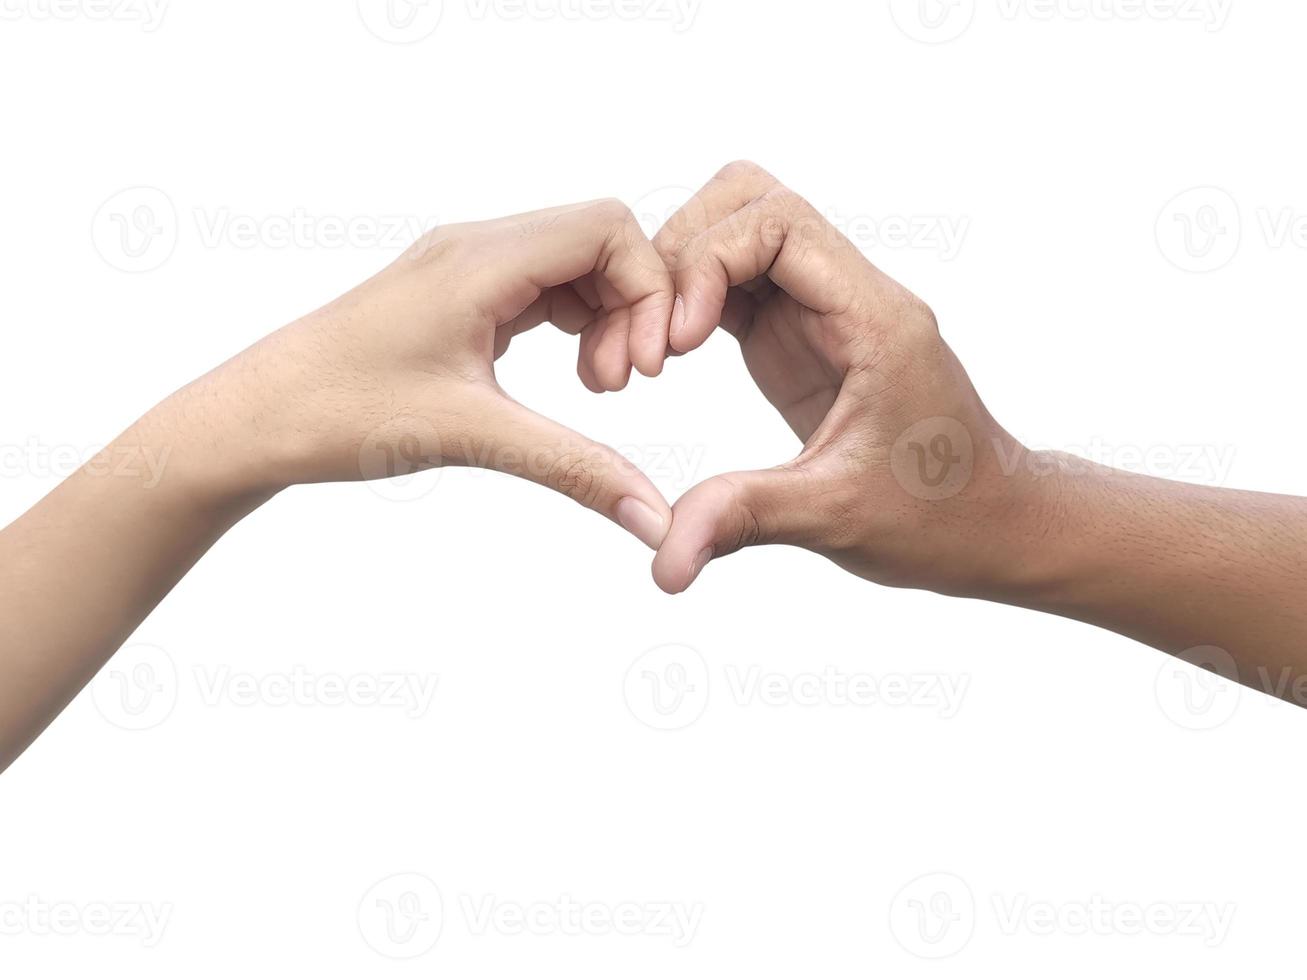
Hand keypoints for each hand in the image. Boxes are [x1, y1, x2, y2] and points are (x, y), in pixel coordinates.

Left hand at [198, 198, 676, 546]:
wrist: (254, 418)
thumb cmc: (340, 414)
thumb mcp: (474, 439)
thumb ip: (576, 470)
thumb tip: (656, 519)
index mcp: (481, 259)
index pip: (609, 228)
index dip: (648, 292)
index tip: (643, 370)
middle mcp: (476, 246)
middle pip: (600, 241)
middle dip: (630, 310)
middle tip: (617, 386)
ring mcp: (465, 267)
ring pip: (574, 265)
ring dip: (604, 320)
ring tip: (594, 388)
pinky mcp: (458, 295)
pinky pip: (541, 288)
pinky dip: (572, 325)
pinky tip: (565, 379)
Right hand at [649, 162, 1033, 593]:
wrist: (989, 523)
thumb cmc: (939, 515)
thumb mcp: (837, 517)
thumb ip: (747, 517)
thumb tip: (664, 561)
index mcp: (873, 317)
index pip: (778, 222)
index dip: (708, 261)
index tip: (676, 340)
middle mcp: (849, 296)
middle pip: (753, 200)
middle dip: (685, 249)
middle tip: (651, 333)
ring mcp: (823, 311)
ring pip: (739, 232)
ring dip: (682, 271)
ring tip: (649, 348)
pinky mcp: (799, 337)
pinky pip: (736, 283)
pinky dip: (690, 301)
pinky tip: (663, 355)